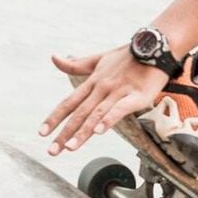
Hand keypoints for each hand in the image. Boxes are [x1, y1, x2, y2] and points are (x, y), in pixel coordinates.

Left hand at [41, 47, 169, 154]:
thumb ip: (76, 64)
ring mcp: (118, 92)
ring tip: (70, 147)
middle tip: (52, 150)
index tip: (42, 132)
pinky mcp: (136, 96)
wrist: (155, 47)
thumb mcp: (99, 58)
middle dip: (64, 133)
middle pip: (80, 113)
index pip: (69, 102)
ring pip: (97, 114)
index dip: (54, 118)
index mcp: (93, 81)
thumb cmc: (129, 55)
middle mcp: (102, 88)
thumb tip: (54, 58)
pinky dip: (109, 119)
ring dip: (82, 132)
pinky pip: (120, 109)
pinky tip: (100, 131)